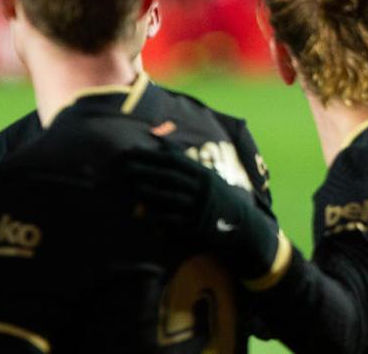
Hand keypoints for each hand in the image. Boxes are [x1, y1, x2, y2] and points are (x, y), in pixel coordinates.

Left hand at [115, 147, 281, 280]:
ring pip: (173, 197)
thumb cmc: (216, 197)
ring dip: (152, 192)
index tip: (133, 152)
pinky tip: (146, 215)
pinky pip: (176, 220)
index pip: (174, 161)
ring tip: (135, 187)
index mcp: (203, 174)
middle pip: (171, 177)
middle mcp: (202, 189)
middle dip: (148, 171)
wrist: (241, 225)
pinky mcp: (197, 226)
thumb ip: (183, 162)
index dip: (152, 155)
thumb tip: (160, 142)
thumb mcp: (206, 176)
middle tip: (126, 166)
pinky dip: (161, 217)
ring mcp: (200, 207)